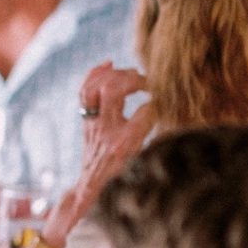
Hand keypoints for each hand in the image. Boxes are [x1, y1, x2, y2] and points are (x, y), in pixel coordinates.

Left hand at [48, 65, 150, 243]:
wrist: (92, 183)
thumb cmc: (121, 177)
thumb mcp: (142, 163)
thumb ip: (152, 139)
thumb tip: (162, 113)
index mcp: (123, 142)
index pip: (144, 113)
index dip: (156, 104)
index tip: (162, 102)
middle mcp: (105, 129)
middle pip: (112, 91)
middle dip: (132, 80)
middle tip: (147, 84)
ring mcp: (93, 122)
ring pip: (95, 87)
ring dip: (115, 75)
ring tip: (133, 76)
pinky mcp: (87, 117)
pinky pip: (85, 90)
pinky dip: (95, 73)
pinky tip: (109, 63)